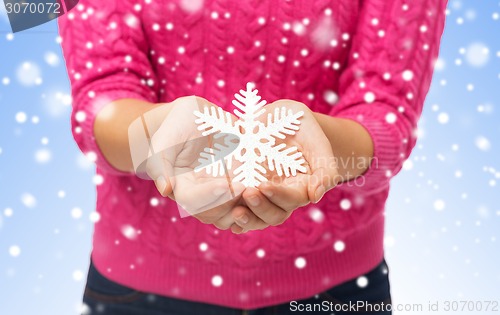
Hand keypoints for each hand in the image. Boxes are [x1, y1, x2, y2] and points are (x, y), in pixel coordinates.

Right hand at [134, 96, 261, 229]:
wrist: (196, 117)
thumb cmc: (176, 126)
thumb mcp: (164, 139)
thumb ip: (160, 164)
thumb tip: (165, 190)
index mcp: (182, 188)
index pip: (193, 201)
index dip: (209, 196)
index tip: (226, 185)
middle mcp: (203, 195)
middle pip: (215, 213)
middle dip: (231, 203)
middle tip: (247, 189)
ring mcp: (223, 190)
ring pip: (234, 212)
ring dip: (248, 206)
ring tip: (260, 191)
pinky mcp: (241, 180)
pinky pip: (251, 197)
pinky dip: (260, 195)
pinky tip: (269, 185)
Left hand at [231, 100, 339, 232]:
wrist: (276, 117)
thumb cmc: (300, 126)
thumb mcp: (316, 139)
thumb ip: (324, 168)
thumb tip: (315, 197)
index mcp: (302, 186)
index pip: (293, 199)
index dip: (279, 196)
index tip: (264, 186)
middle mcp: (281, 195)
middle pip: (275, 214)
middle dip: (261, 208)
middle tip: (248, 193)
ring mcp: (262, 194)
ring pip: (256, 217)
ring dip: (247, 219)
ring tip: (235, 212)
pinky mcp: (244, 188)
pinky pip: (239, 208)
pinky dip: (232, 217)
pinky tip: (225, 217)